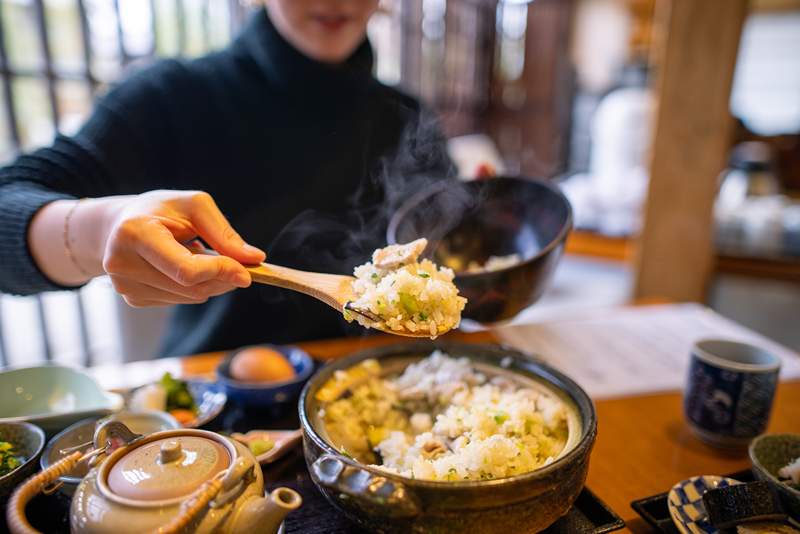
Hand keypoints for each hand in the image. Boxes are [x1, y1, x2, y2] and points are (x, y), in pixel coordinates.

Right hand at [100, 190, 264, 306]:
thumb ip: (223, 233)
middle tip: (235, 263)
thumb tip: (254, 259)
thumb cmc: (160, 210)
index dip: (221, 271)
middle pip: (192, 287)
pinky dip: (192, 287)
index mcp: (135, 233)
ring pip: (189, 297)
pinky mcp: (132, 298)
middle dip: (222, 277)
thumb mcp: (194, 206)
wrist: (118, 224)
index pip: (187, 269)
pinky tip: (181, 266)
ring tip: (196, 254)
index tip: (246, 271)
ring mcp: (124, 285)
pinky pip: (179, 300)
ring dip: (209, 282)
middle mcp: (122, 263)